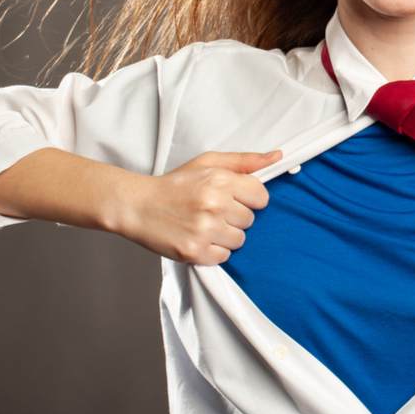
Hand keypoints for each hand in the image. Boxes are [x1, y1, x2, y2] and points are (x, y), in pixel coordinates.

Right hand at [118, 149, 282, 264]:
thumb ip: (244, 161)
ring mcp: (204, 230)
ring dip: (225, 235)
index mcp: (219, 180)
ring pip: (239, 240)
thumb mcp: (207, 163)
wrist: (137, 206)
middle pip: (250, 220)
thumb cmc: (175, 184)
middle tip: (212, 211)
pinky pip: (224, 257)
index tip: (234, 199)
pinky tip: (198, 237)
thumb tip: (277, 157)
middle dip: (234, 216)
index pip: (261, 196)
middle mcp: (214, 204)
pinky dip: (213, 251)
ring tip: (205, 225)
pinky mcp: (195, 252)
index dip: (249, 199)